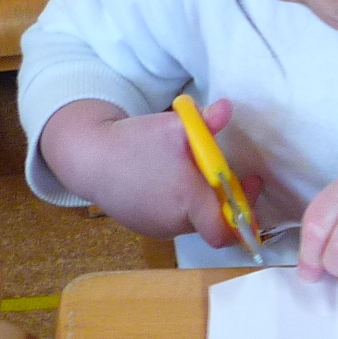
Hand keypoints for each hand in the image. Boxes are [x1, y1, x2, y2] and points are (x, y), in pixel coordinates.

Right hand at [36, 97, 259, 248]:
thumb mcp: (172, 126)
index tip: (250, 184)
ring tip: (192, 172)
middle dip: (224, 199)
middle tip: (225, 174)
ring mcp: (157, 228)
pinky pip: (172, 220)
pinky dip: (179, 205)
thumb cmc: (133, 142)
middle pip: (212, 221)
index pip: (226, 230)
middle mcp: (174, 223)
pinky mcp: (142, 226)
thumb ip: (205, 122)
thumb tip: (227, 107)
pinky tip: (169, 180)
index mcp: (188, 201)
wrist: (87, 158)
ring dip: (200, 201)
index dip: (245, 212)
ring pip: (191, 219)